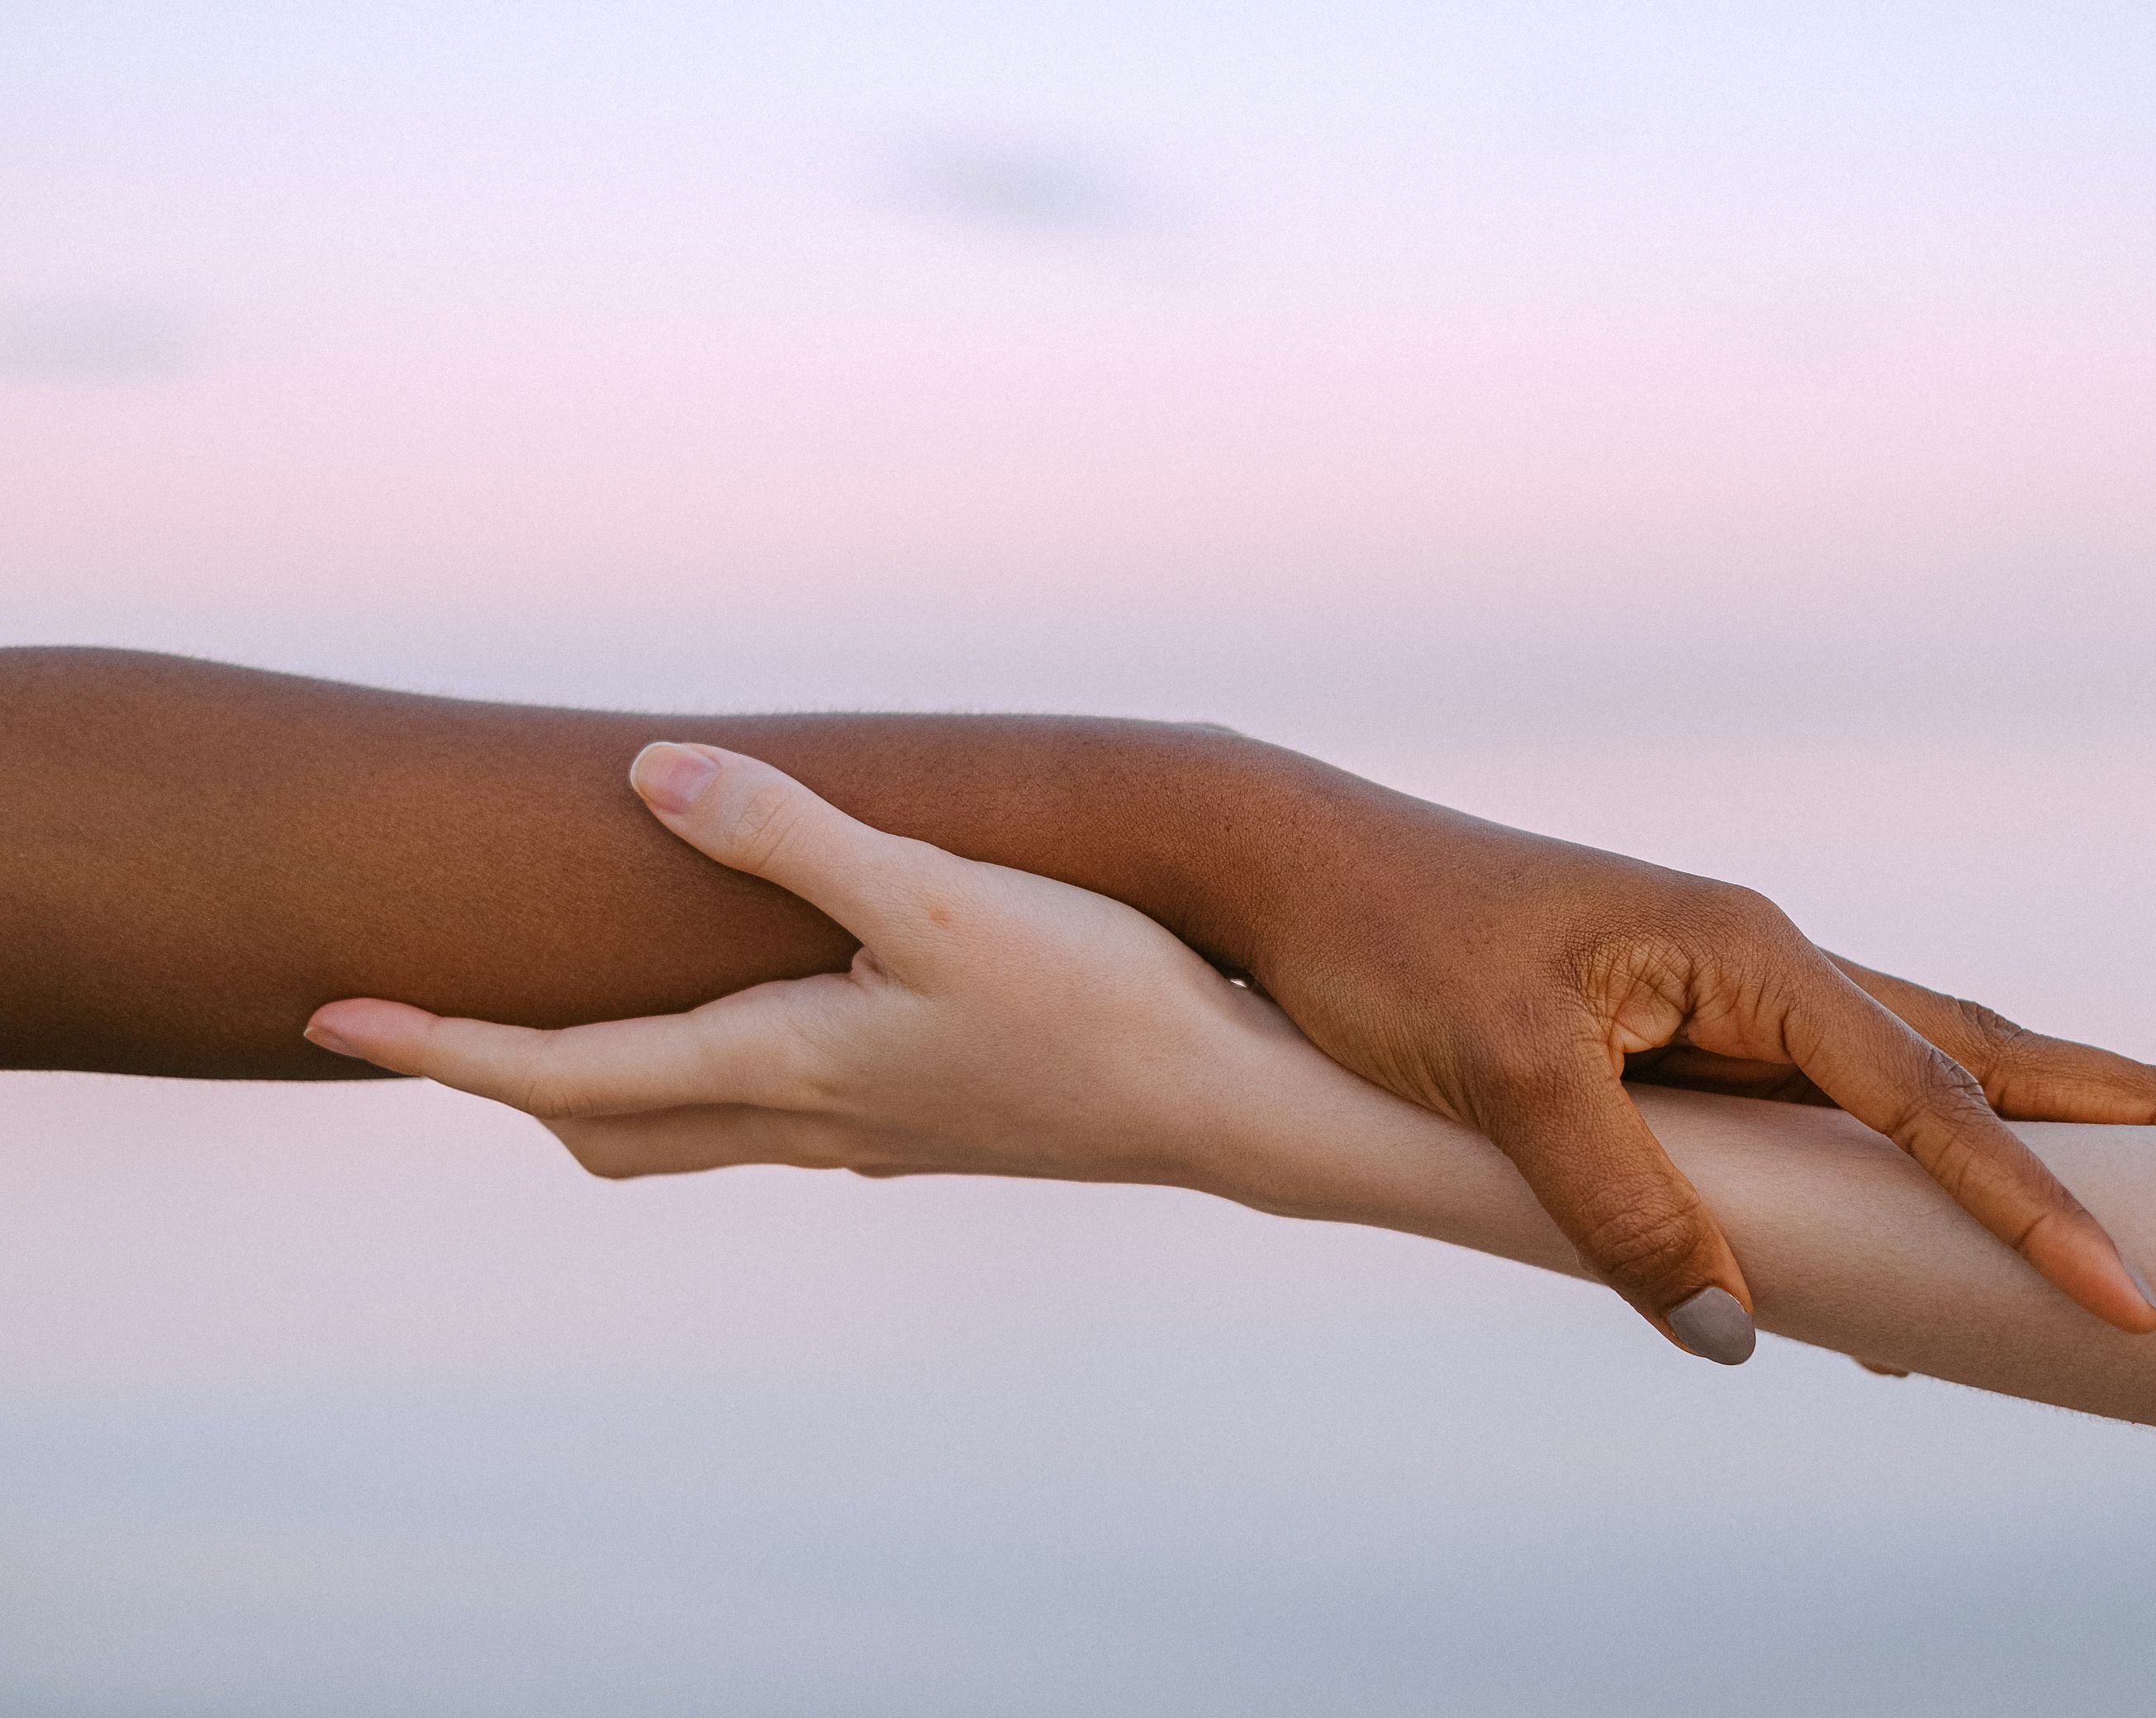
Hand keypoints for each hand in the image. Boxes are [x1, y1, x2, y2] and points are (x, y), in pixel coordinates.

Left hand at [305, 747, 1279, 1189]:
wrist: (1237, 1112)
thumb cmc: (1096, 1001)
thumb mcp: (934, 898)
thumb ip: (789, 836)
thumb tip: (649, 773)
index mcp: (784, 1067)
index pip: (564, 1072)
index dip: (441, 1044)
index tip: (332, 1016)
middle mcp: (811, 1119)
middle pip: (609, 1127)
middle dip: (511, 1078)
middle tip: (438, 1018)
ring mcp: (876, 1135)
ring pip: (693, 1131)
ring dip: (610, 1084)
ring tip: (576, 1017)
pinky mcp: (936, 1125)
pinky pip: (776, 1117)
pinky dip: (714, 1076)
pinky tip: (771, 1021)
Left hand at [1225, 776, 2155, 1357]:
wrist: (1289, 867)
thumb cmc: (1387, 944)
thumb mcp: (1505, 1078)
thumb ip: (1628, 1203)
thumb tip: (1743, 1337)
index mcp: (1745, 952)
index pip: (1926, 1093)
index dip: (2030, 1200)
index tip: (2129, 1288)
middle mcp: (1753, 960)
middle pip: (1967, 1044)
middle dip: (2112, 1097)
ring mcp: (1713, 990)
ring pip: (1898, 1068)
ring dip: (2018, 1118)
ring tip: (2143, 1160)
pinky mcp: (1662, 1024)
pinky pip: (1807, 1105)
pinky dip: (1888, 1156)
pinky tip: (1911, 1219)